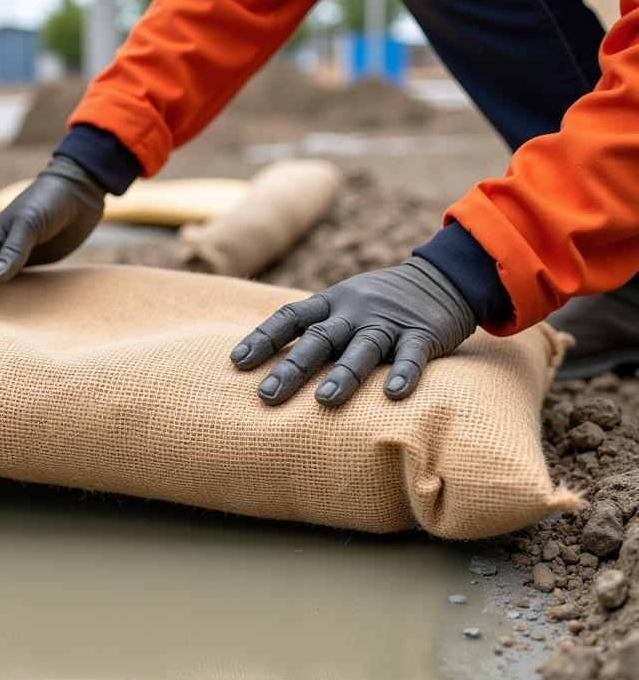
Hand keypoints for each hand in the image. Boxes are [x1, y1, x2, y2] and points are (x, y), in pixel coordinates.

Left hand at [230, 258, 475, 406]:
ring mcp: (388, 323)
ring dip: (343, 375)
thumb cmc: (376, 304)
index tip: (237, 362)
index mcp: (329, 304)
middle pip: (319, 340)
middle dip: (292, 368)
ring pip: (362, 349)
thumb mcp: (341, 306)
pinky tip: (393, 395)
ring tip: (324, 401)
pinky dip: (404, 374)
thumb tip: (265, 365)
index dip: (263, 338)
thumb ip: (311, 331)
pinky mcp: (423, 335)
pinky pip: (412, 356)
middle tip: (267, 396)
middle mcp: (354, 312)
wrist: (442, 278)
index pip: (289, 318)